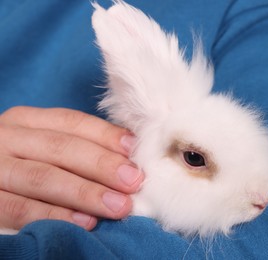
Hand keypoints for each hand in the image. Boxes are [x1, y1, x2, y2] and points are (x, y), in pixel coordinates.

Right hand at [0, 106, 143, 230]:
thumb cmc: (23, 164)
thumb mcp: (41, 146)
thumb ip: (76, 146)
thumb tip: (127, 155)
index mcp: (26, 121)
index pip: (71, 122)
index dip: (105, 135)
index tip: (134, 150)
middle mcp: (7, 138)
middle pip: (60, 148)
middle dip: (102, 165)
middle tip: (133, 181)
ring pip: (44, 178)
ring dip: (86, 193)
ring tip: (118, 206)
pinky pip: (20, 208)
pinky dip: (55, 215)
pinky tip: (84, 222)